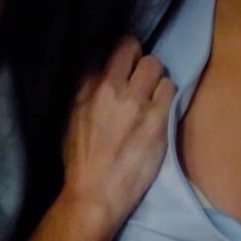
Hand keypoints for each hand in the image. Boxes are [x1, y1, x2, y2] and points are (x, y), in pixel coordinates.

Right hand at [62, 37, 174, 237]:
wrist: (95, 194)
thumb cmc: (80, 159)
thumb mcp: (70, 116)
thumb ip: (84, 89)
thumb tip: (99, 70)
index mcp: (84, 87)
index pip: (103, 48)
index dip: (114, 56)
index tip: (119, 66)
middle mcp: (109, 88)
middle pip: (130, 46)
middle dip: (135, 58)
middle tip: (138, 75)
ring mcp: (135, 102)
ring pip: (154, 63)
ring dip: (154, 77)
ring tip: (150, 94)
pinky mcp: (157, 119)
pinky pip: (169, 87)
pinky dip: (165, 94)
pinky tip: (159, 109)